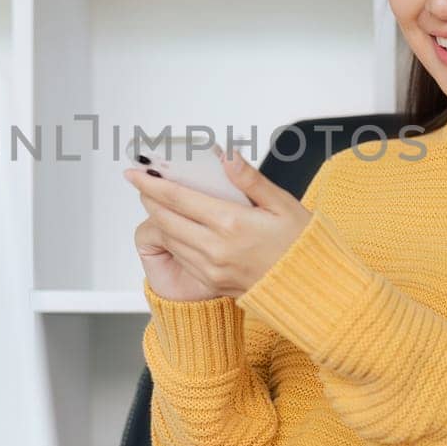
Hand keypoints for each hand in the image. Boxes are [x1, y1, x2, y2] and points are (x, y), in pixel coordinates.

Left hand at [124, 146, 312, 298]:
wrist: (312, 289)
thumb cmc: (301, 245)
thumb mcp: (282, 203)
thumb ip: (250, 179)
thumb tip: (227, 156)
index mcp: (231, 223)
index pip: (178, 198)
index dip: (151, 183)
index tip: (134, 172)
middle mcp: (215, 248)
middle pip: (165, 219)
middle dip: (149, 198)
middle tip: (143, 182)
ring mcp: (212, 268)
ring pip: (170, 239)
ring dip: (159, 218)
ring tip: (158, 201)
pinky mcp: (213, 282)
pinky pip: (182, 257)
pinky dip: (173, 238)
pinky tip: (177, 226)